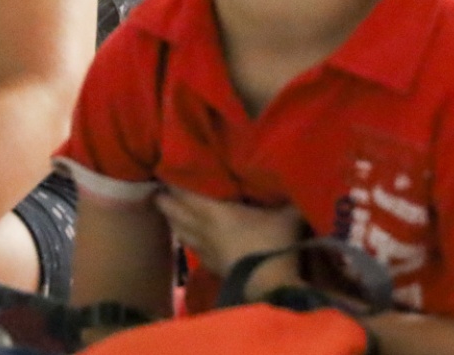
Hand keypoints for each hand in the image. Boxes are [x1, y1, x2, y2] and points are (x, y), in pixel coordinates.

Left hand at [154, 188, 304, 280]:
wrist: (268, 285)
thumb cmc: (272, 242)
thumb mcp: (287, 212)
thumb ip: (286, 194)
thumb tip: (293, 175)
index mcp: (214, 210)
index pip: (184, 193)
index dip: (173, 181)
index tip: (165, 168)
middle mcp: (202, 228)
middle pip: (173, 212)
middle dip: (164, 199)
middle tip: (160, 187)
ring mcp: (204, 250)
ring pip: (179, 231)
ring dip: (173, 220)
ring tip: (170, 210)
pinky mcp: (210, 267)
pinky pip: (192, 248)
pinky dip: (187, 239)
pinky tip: (191, 238)